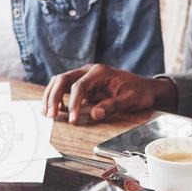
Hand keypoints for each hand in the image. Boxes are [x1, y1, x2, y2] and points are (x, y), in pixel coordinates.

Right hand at [42, 64, 176, 124]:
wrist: (144, 88)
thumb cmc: (138, 93)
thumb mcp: (130, 100)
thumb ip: (112, 105)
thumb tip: (94, 114)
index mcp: (100, 72)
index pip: (80, 85)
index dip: (73, 103)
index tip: (72, 120)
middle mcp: (89, 70)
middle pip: (63, 79)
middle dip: (54, 97)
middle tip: (51, 115)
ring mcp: (84, 75)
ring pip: (60, 81)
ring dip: (51, 96)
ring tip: (47, 113)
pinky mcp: (82, 83)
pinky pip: (64, 87)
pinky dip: (56, 97)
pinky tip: (55, 110)